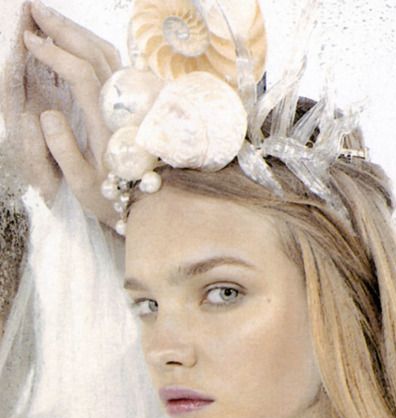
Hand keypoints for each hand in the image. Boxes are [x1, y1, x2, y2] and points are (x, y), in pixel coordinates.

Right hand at [2, 0, 121, 227]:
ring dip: (78, 32)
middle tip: (34, 9)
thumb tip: (47, 114)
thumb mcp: (83, 184)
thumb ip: (63, 150)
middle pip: (96, 54)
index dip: (55, 54)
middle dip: (64, 28)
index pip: (82, 74)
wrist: (153, 206)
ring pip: (108, 54)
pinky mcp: (135, 103)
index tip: (29, 41)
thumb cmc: (113, 199)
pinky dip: (91, 45)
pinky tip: (74, 41)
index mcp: (107, 124)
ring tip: (49, 18)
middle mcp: (122, 107)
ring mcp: (132, 102)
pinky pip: (114, 64)